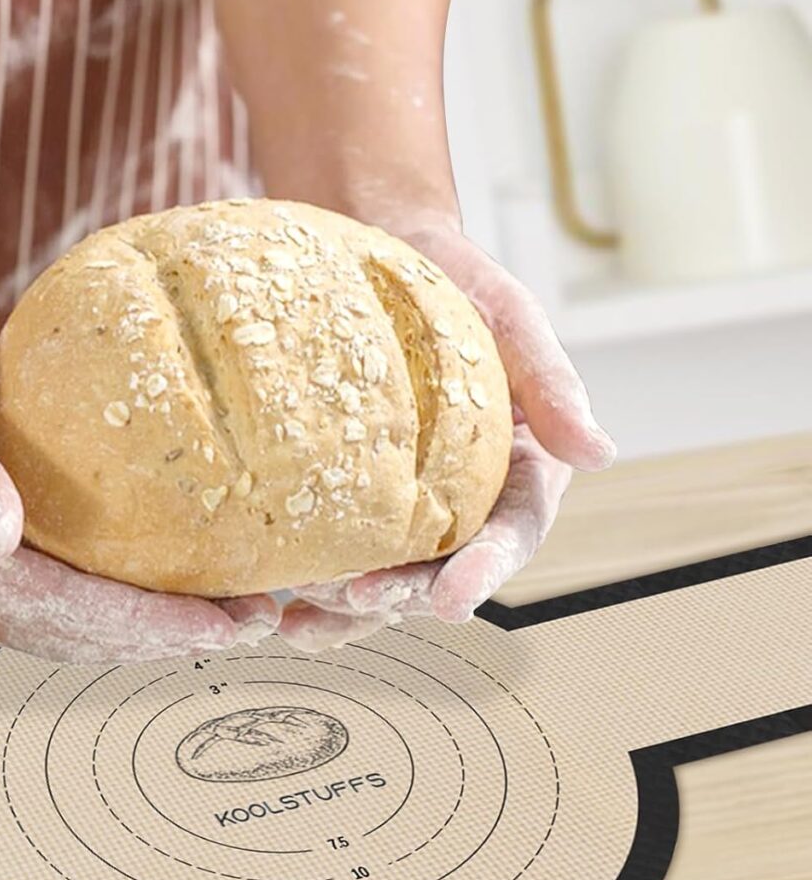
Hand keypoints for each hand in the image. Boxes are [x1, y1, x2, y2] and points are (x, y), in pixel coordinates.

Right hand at [0, 299, 279, 662]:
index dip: (142, 624)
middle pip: (74, 637)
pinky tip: (179, 593)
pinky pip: (68, 607)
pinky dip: (126, 608)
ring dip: (153, 632)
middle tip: (252, 622)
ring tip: (234, 616)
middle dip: (164, 638)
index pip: (57, 613)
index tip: (220, 624)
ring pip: (74, 633)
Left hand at [277, 217, 615, 651]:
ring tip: (304, 626)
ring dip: (350, 613)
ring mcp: (405, 508)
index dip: (484, 572)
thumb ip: (552, 384)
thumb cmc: (454, 283)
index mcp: (516, 469)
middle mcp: (463, 501)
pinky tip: (276, 607)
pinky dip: (310, 590)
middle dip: (405, 595)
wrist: (381, 253)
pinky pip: (335, 555)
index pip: (511, 533)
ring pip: (388, 580)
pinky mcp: (350, 502)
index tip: (450, 600)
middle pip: (443, 570)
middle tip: (360, 600)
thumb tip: (603, 453)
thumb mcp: (510, 317)